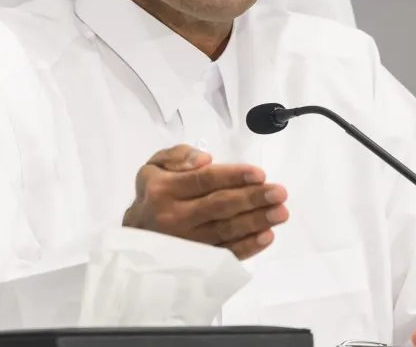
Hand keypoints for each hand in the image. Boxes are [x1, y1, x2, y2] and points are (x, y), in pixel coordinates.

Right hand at [122, 144, 288, 258]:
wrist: (135, 235)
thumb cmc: (152, 194)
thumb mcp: (154, 166)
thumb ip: (178, 156)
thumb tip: (204, 160)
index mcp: (164, 189)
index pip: (204, 180)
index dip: (233, 176)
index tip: (260, 174)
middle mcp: (173, 216)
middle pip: (219, 206)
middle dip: (252, 199)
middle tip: (279, 193)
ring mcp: (185, 242)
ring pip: (225, 230)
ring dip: (256, 222)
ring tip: (280, 213)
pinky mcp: (194, 260)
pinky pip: (224, 253)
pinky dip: (247, 247)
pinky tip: (266, 236)